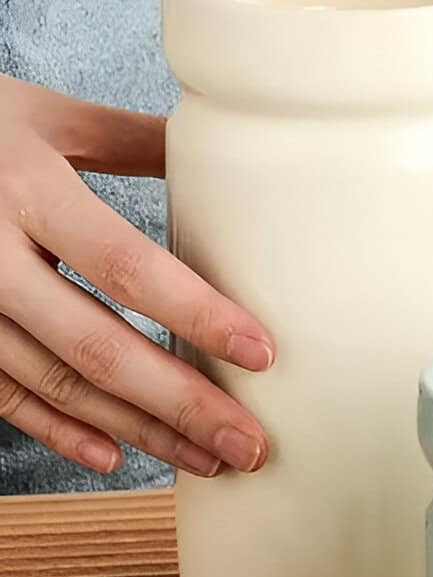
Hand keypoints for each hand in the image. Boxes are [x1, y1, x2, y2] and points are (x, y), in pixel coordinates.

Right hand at [0, 77, 272, 477]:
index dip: (196, 315)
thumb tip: (231, 155)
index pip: (124, 265)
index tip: (263, 354)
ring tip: (209, 460)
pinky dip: (59, 430)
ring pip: (54, 383)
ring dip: (137, 431)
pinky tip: (115, 456)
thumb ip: (130, 139)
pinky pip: (1, 394)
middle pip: (94, 346)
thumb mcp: (42, 116)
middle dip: (181, 404)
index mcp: (24, 189)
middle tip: (250, 445)